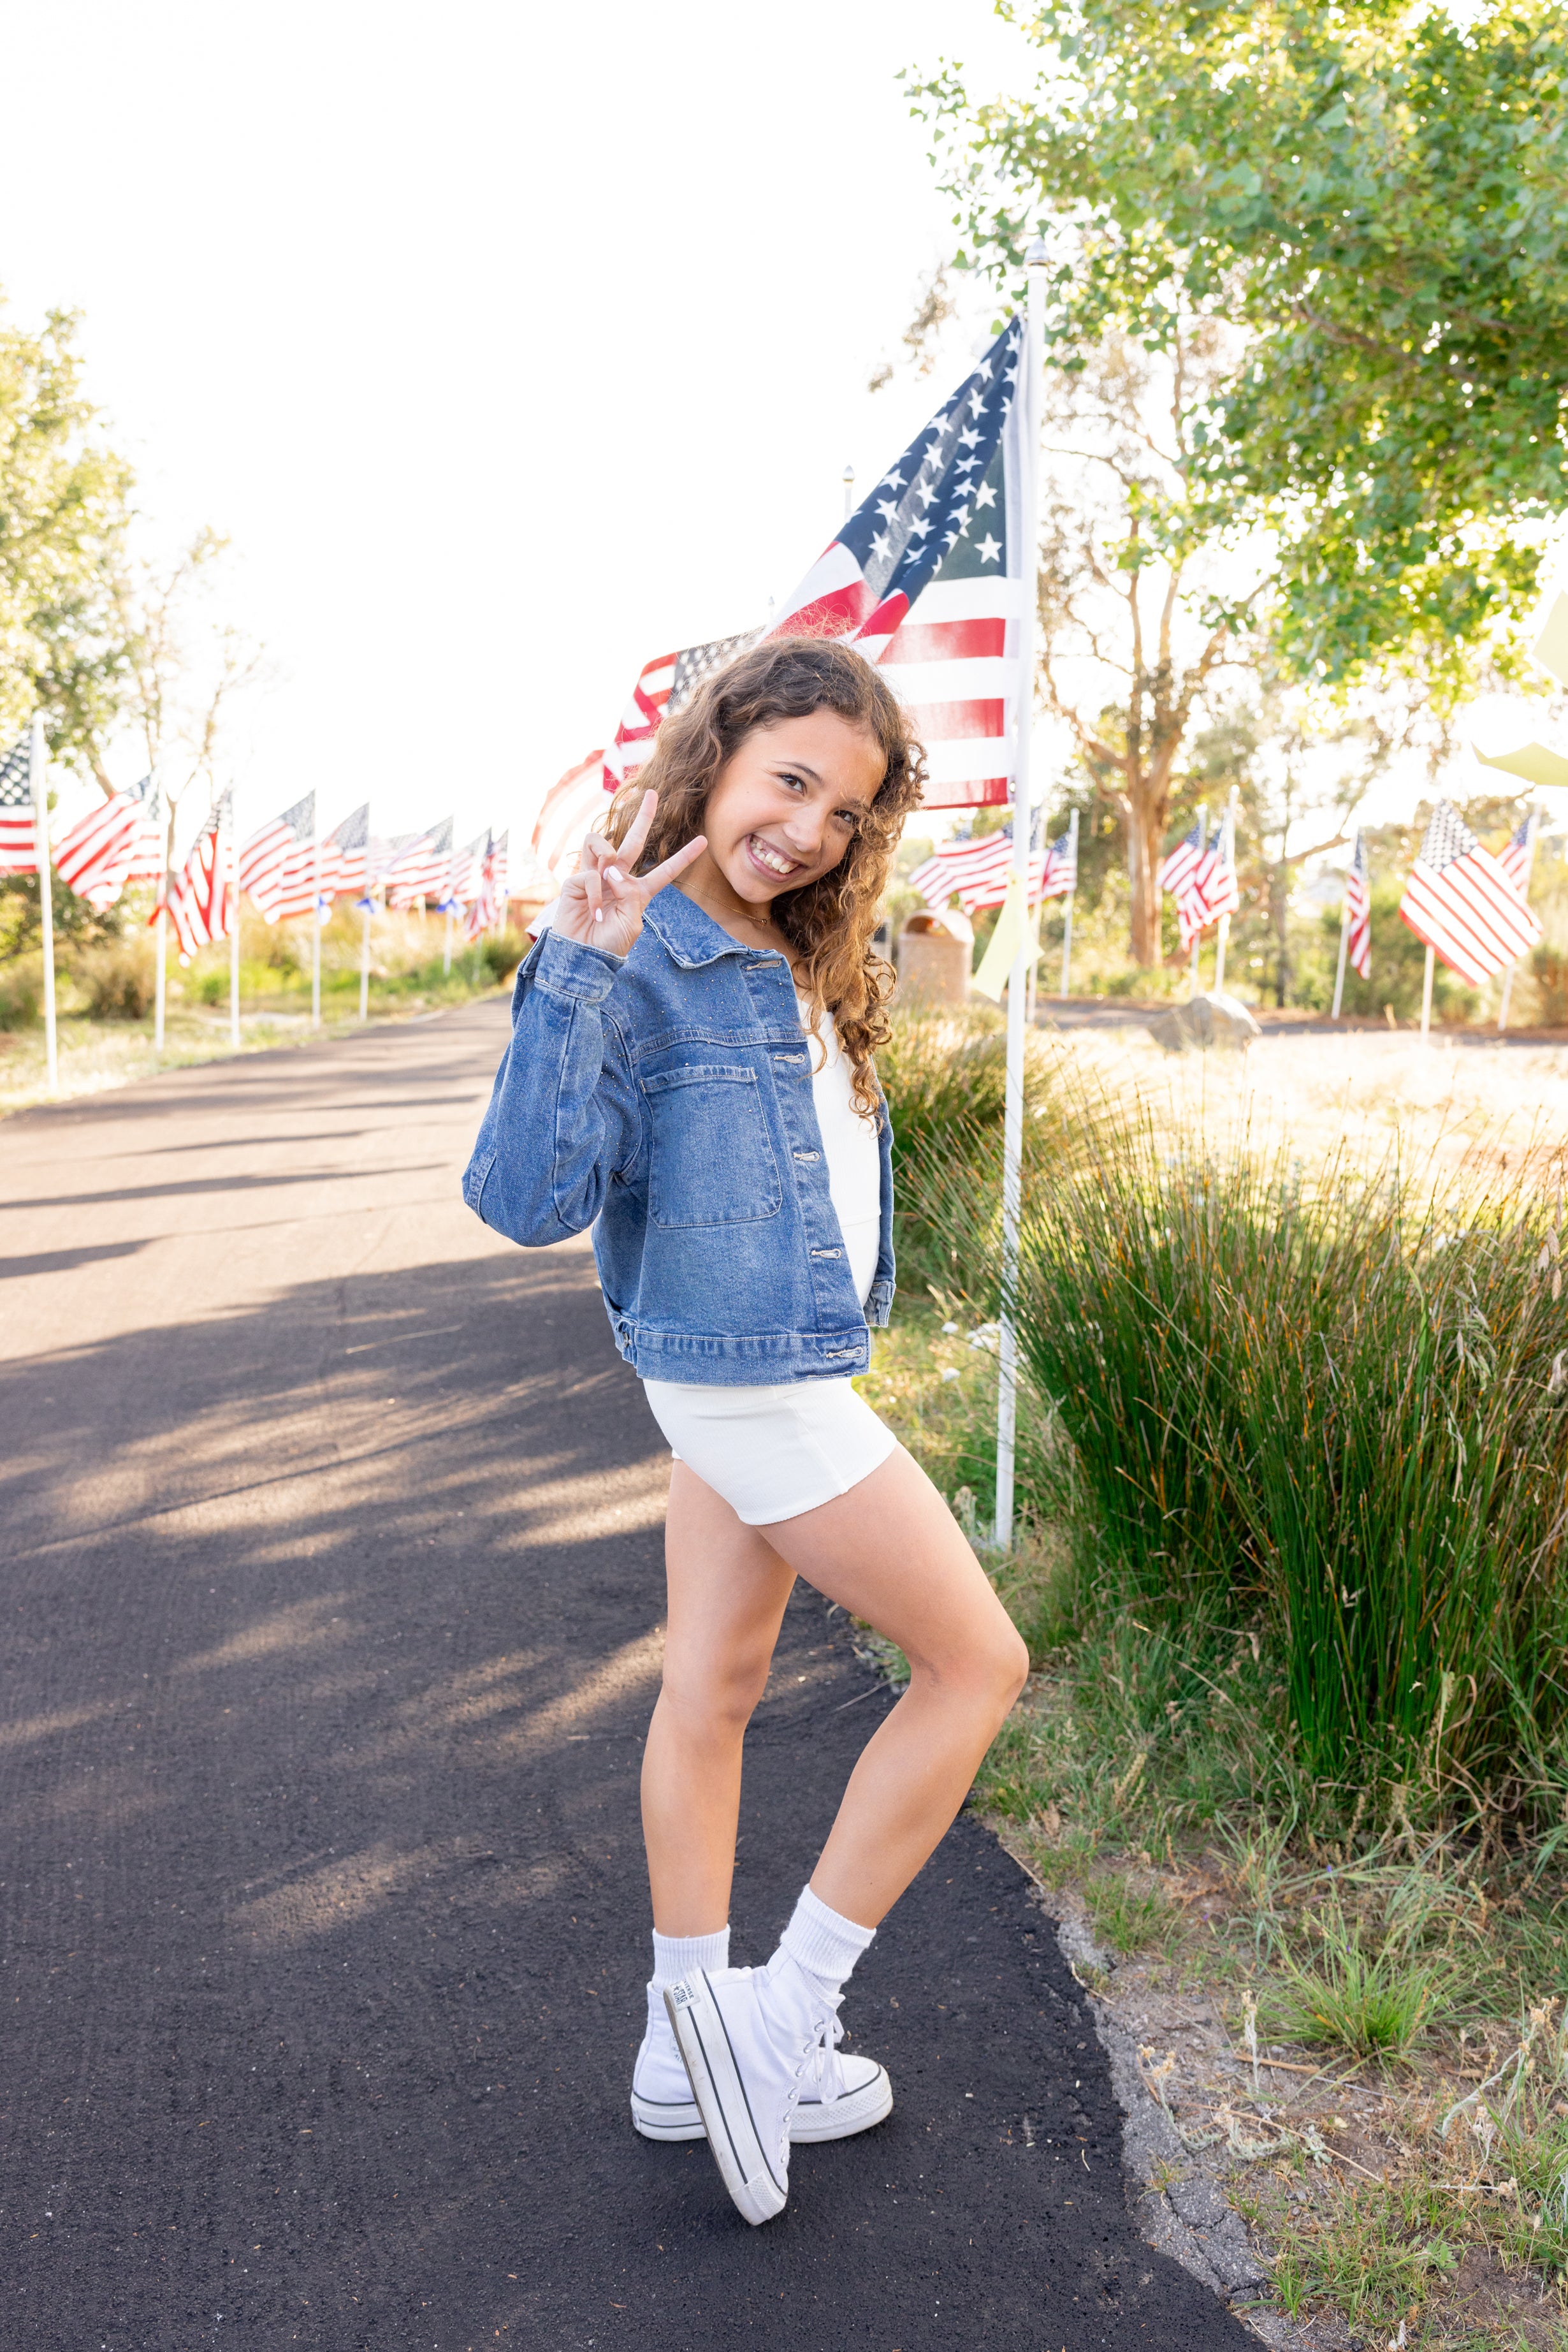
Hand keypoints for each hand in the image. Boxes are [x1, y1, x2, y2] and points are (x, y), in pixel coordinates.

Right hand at [551, 790, 705, 959]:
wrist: (582, 956)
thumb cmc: (609, 944)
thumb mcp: (632, 923)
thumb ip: (631, 895)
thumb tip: (613, 869)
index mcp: (639, 892)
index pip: (665, 871)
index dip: (685, 856)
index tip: (704, 840)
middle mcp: (618, 878)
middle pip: (633, 840)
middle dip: (644, 816)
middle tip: (652, 792)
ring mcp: (596, 876)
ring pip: (601, 842)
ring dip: (606, 853)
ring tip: (607, 875)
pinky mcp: (576, 880)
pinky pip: (589, 874)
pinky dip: (594, 892)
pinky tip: (594, 910)